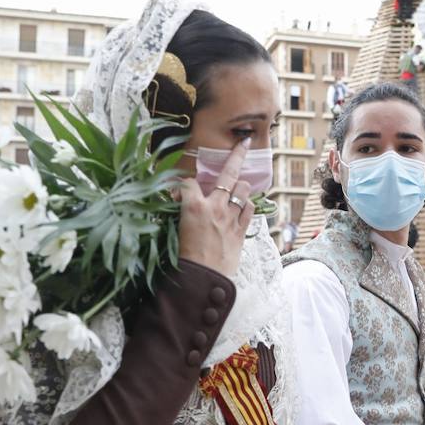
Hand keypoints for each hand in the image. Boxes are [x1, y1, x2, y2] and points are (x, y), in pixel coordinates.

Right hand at [176, 139, 253, 275]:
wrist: (201, 281)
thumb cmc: (182, 259)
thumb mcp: (174, 230)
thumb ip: (178, 211)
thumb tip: (176, 200)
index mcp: (193, 206)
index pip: (188, 182)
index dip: (182, 184)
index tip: (178, 191)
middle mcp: (215, 207)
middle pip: (228, 173)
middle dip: (236, 155)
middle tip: (243, 143)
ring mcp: (231, 218)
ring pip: (243, 189)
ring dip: (240, 186)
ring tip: (236, 187)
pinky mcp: (241, 231)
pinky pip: (250, 209)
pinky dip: (246, 205)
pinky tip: (241, 206)